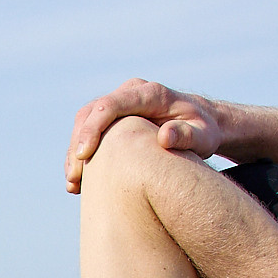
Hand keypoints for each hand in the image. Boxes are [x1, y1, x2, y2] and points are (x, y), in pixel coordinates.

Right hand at [66, 79, 226, 192]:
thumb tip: (164, 138)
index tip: (84, 155)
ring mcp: (120, 102)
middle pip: (90, 112)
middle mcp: (131, 93)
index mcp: (150, 93)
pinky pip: (89, 130)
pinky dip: (80, 153)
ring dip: (74, 151)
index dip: (92, 129)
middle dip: (77, 144)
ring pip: (84, 121)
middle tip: (74, 178)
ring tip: (73, 184)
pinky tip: (78, 179)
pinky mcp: (114, 117)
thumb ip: (187, 136)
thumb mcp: (203, 135)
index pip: (110, 105)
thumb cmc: (204, 130)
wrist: (203, 122)